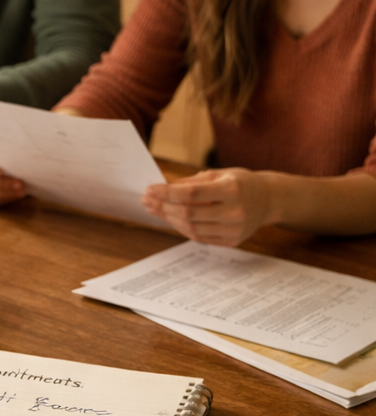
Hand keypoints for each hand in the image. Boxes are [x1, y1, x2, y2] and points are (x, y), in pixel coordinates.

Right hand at [0, 141, 25, 205]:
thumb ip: (3, 146)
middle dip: (1, 183)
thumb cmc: (2, 146)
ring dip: (3, 193)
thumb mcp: (0, 142)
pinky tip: (14, 196)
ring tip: (21, 192)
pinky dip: (1, 199)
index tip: (0, 172)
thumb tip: (18, 150)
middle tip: (20, 184)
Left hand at [142, 168, 275, 245]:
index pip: (192, 194)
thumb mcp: (219, 174)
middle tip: (147, 200)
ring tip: (155, 209)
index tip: (149, 190)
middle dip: (163, 206)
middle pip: (189, 213)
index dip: (167, 193)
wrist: (268, 200)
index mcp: (232, 190)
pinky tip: (171, 218)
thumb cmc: (240, 183)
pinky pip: (200, 237)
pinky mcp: (233, 241)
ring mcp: (235, 229)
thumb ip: (191, 182)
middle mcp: (235, 212)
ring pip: (191, 228)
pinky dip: (182, 228)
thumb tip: (163, 189)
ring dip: (169, 218)